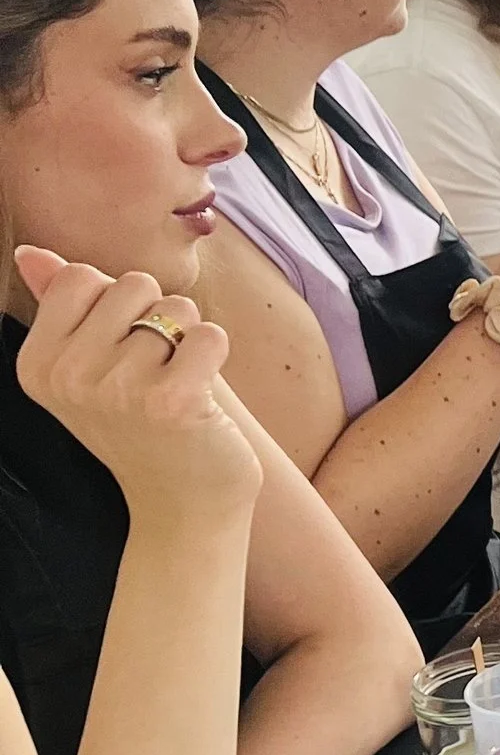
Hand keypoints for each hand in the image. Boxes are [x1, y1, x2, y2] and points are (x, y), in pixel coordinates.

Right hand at [13, 252, 260, 524]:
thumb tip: (29, 251)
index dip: (116, 303)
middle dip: (156, 317)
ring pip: (177, 308)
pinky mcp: (171, 401)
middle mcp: (67, 377)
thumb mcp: (89, 364)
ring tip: (174, 386)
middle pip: (132, 283)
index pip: (81, 277)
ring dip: (188, 341)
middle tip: (152, 372)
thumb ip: (61, 304)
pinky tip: (200, 396)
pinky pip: (210, 334)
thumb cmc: (141, 423)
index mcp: (37, 363)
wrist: (182, 503)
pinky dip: (215, 355)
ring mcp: (117, 390)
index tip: (118, 351)